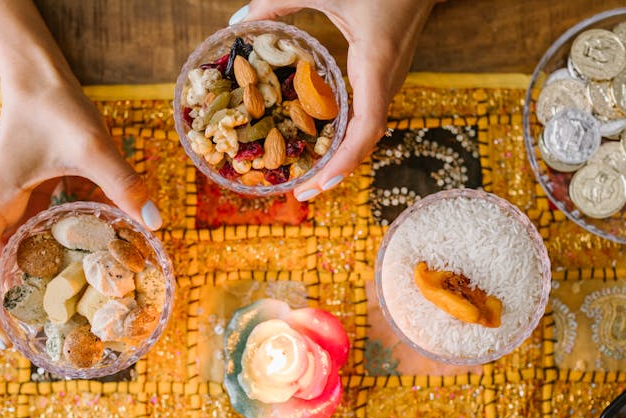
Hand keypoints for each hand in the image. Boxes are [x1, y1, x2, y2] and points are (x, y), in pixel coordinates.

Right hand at [0, 76, 159, 346]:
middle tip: (13, 344)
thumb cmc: (57, 108)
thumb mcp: (93, 146)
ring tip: (32, 322)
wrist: (42, 78)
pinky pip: (22, 237)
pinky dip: (31, 263)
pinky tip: (59, 279)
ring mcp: (8, 201)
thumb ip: (122, 181)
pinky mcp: (25, 195)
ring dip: (7, 288)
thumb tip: (155, 222)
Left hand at [231, 0, 436, 200]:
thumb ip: (278, 2)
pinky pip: (366, 115)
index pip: (366, 130)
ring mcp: (389, 80)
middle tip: (300, 191)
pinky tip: (320, 141)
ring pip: (365, 131)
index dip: (343, 162)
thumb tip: (237, 22)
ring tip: (307, 176)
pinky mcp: (385, 74)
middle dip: (334, 170)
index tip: (318, 186)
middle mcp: (387, 81)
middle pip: (364, 141)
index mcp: (376, 65)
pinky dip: (344, 136)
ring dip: (339, 157)